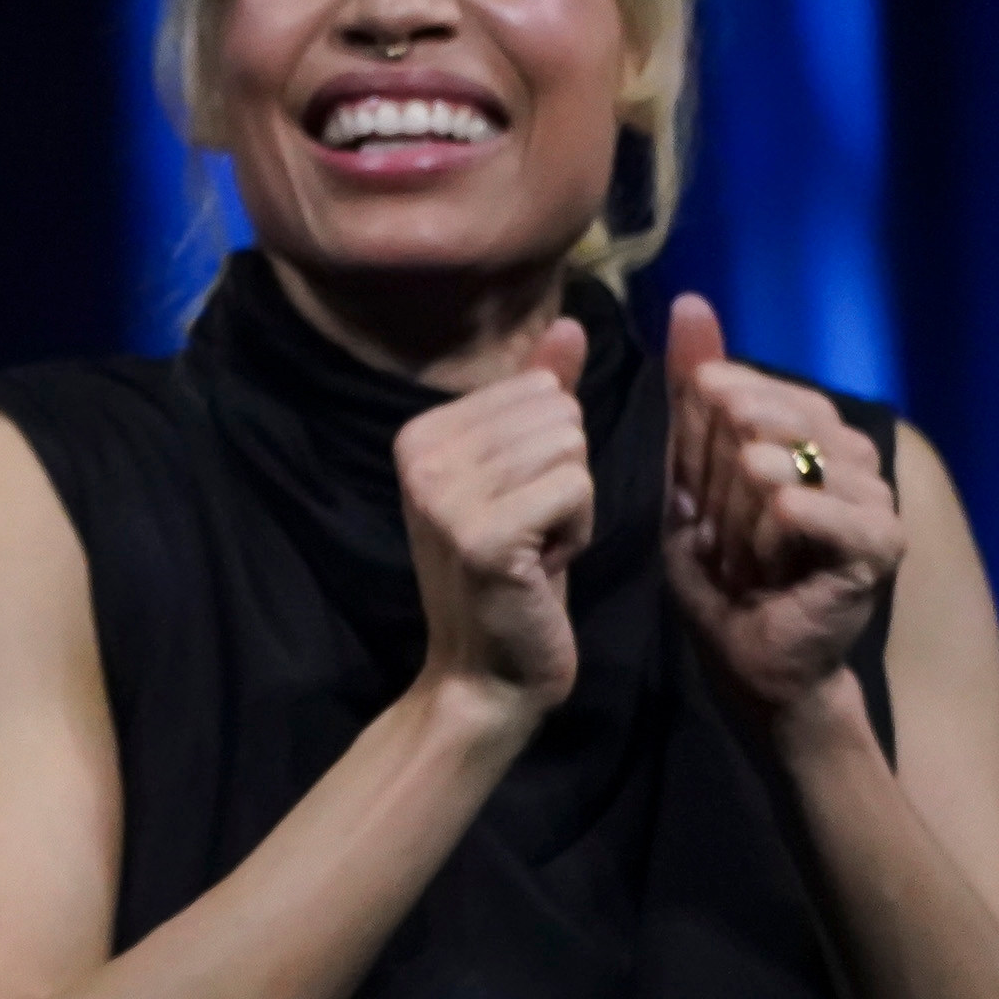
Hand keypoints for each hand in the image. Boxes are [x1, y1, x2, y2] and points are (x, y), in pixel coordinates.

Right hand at [396, 317, 593, 713]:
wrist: (485, 672)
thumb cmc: (513, 571)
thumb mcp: (522, 475)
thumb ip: (542, 397)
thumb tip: (571, 326)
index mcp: (420, 430)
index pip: (539, 389)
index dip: (551, 451)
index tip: (516, 507)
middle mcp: (419, 454)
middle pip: (558, 414)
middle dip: (567, 475)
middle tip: (529, 530)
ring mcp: (445, 495)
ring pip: (571, 449)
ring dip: (575, 505)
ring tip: (535, 547)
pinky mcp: (483, 535)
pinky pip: (576, 487)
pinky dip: (578, 530)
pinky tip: (542, 565)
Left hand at [661, 294, 901, 715]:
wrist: (746, 656)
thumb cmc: (720, 567)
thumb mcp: (690, 473)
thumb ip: (694, 394)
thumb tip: (691, 303)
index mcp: (812, 429)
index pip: (748, 389)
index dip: (708, 430)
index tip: (699, 480)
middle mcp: (853, 452)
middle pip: (765, 420)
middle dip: (719, 477)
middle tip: (719, 530)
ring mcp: (873, 498)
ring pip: (782, 464)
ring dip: (740, 514)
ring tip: (740, 554)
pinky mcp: (881, 546)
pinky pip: (815, 510)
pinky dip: (780, 526)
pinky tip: (771, 544)